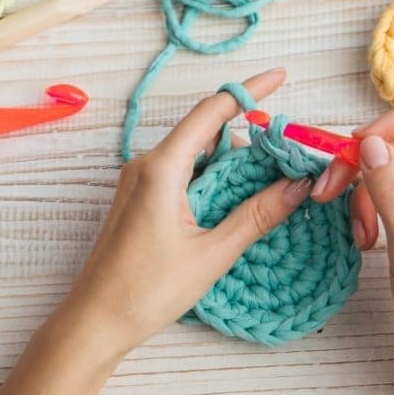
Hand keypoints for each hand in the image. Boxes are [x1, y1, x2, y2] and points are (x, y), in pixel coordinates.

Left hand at [0, 68, 312, 394]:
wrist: (95, 319)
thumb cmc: (146, 289)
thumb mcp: (212, 252)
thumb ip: (257, 214)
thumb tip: (298, 185)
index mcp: (162, 167)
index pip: (212, 110)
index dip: (249, 90)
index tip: (281, 75)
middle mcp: (146, 164)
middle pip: (205, 132)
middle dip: (248, 136)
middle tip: (289, 154)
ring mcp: (139, 180)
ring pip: (194, 155)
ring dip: (231, 162)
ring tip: (272, 181)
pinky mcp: (138, 198)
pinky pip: (181, 173)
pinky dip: (211, 178)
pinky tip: (237, 198)